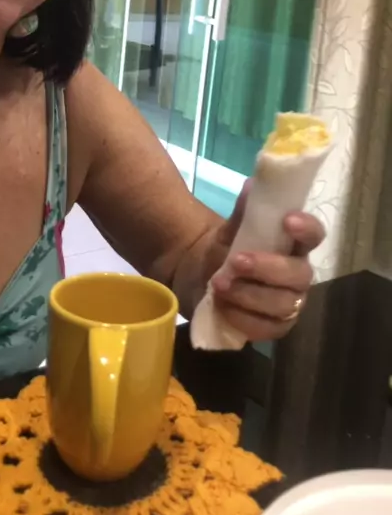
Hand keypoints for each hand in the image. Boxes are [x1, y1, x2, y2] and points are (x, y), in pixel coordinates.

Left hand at [209, 181, 323, 341]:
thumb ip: (244, 210)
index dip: (306, 229)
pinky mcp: (272, 327)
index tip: (287, 221)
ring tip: (218, 284)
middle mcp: (297, 275)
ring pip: (281, 305)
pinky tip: (222, 306)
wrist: (200, 274)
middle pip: (300, 275)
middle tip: (235, 260)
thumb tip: (254, 185)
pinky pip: (265, 329)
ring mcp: (287, 304)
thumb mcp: (230, 227)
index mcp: (294, 244)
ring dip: (248, 294)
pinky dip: (242, 317)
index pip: (315, 235)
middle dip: (267, 268)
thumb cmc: (225, 246)